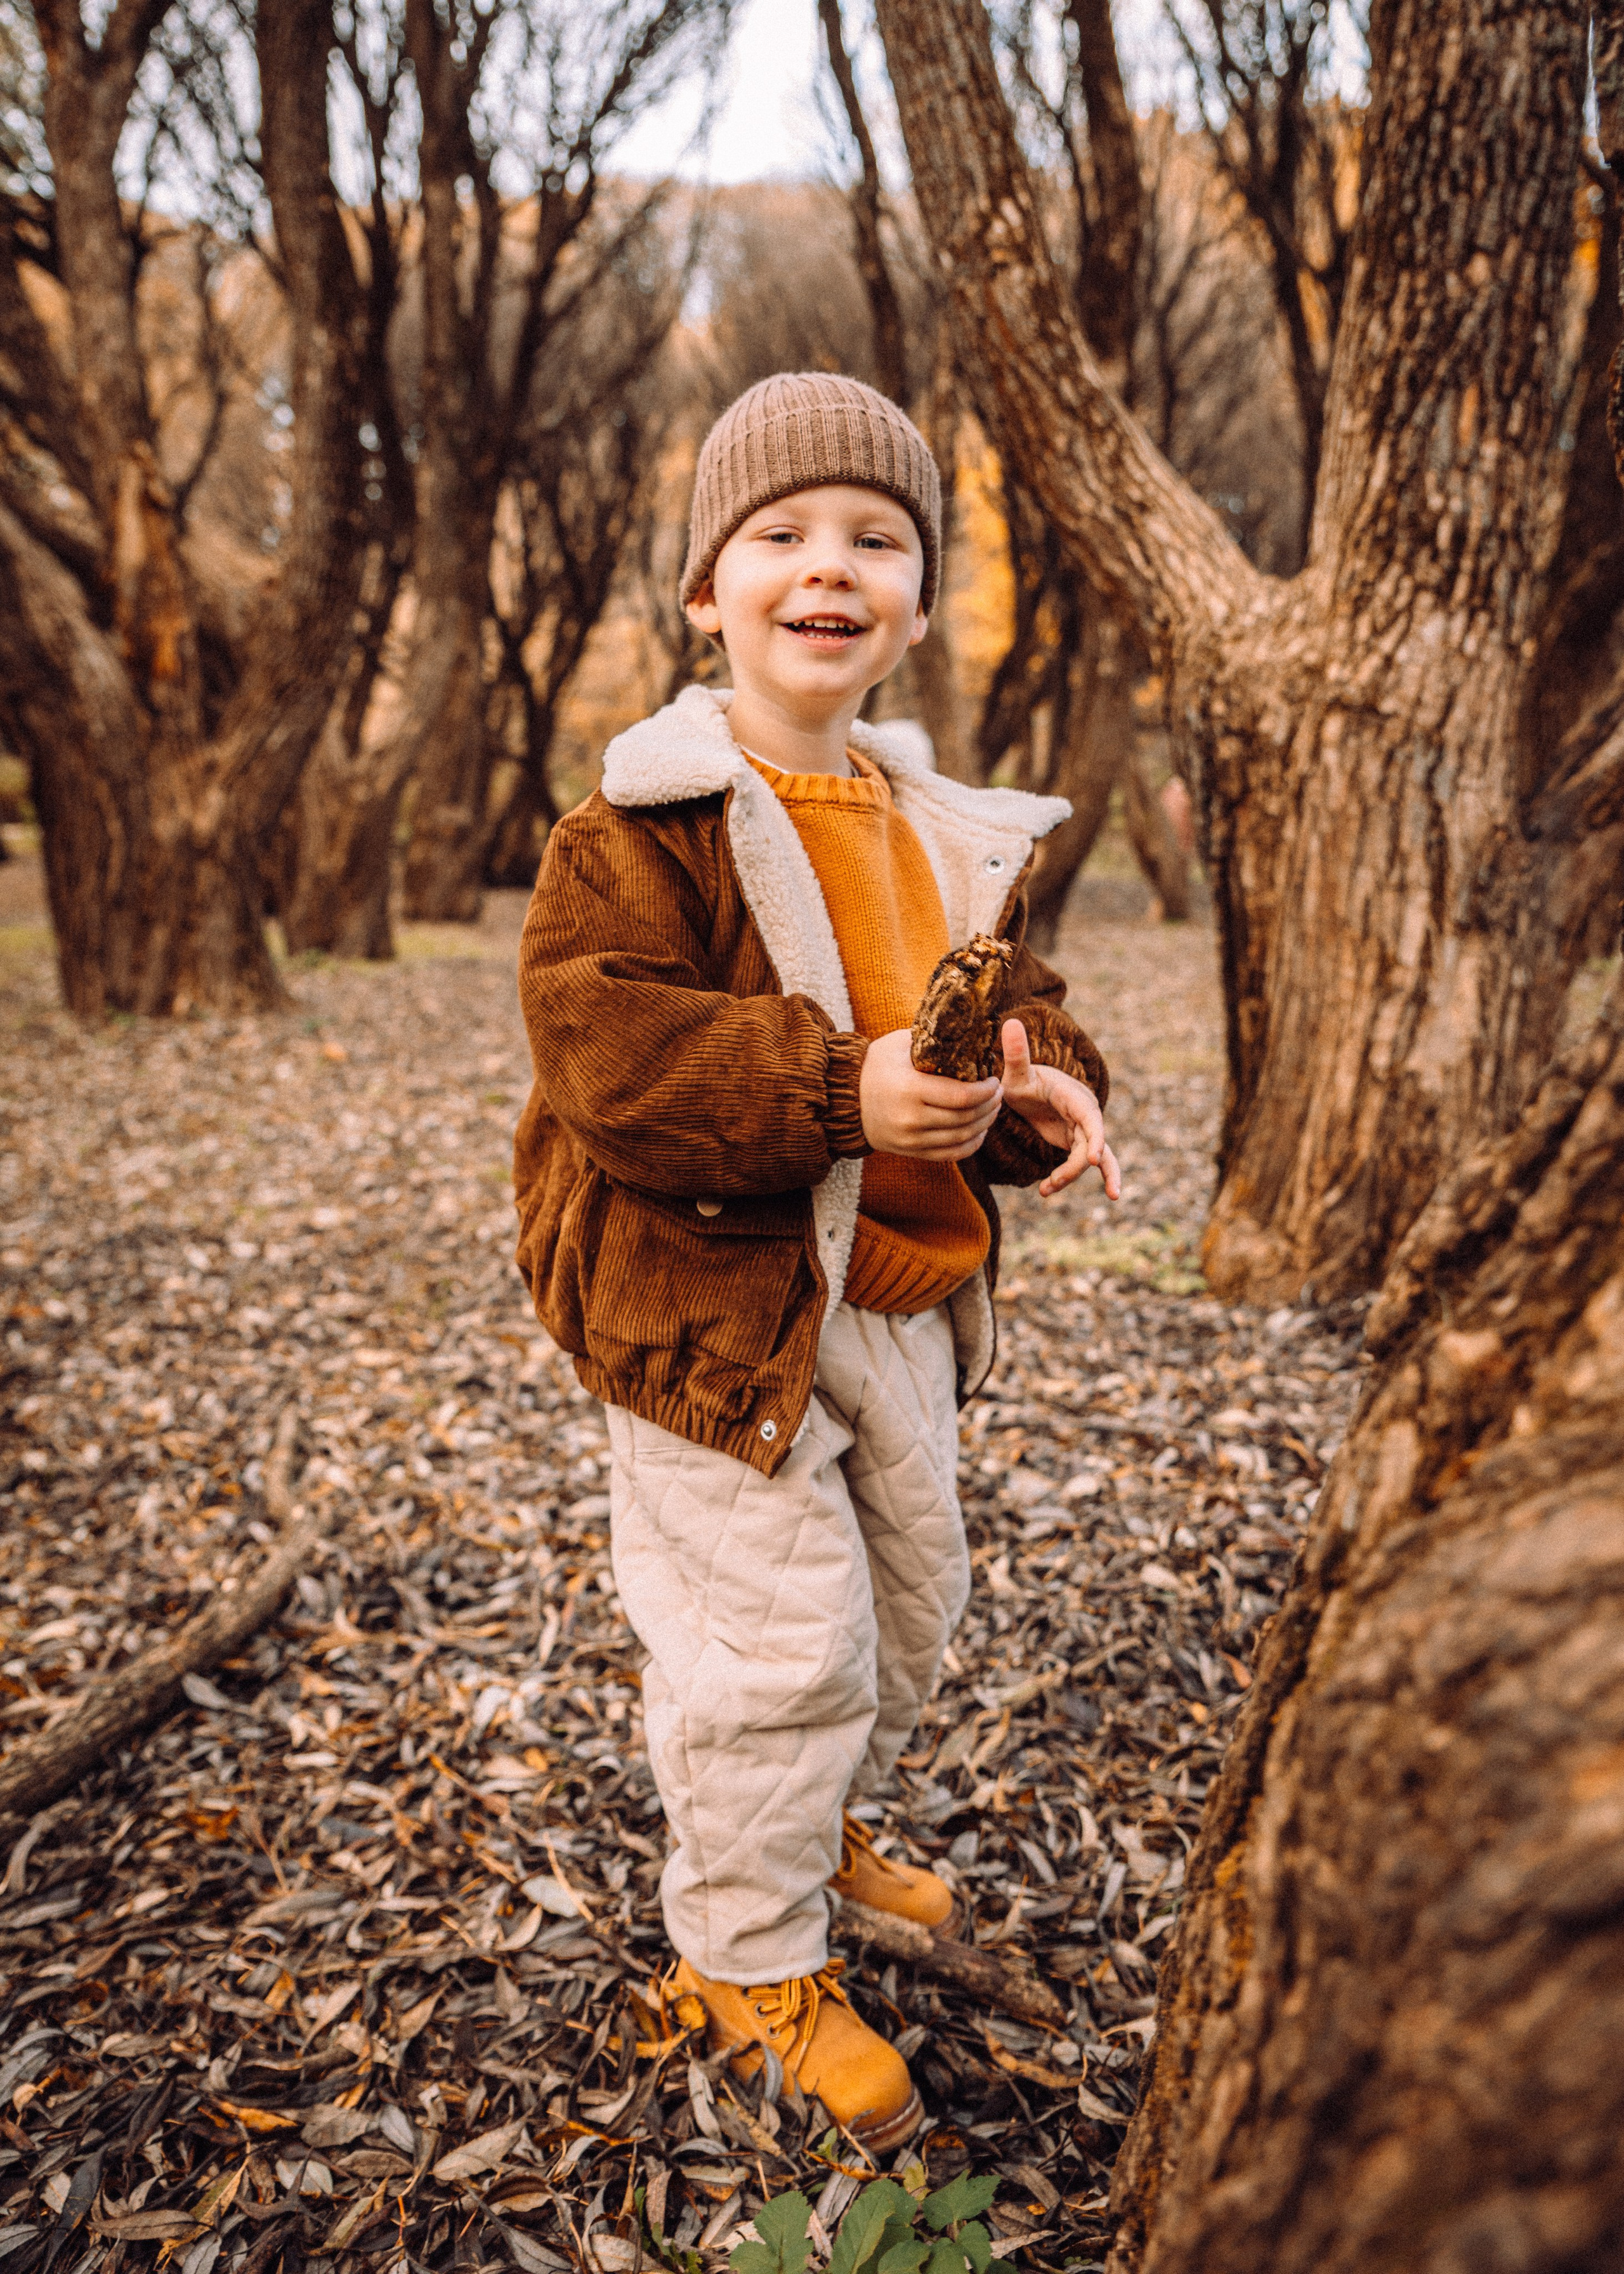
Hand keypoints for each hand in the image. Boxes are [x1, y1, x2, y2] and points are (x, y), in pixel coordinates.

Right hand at [859, 1027, 1002, 1159]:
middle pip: (966, 1118)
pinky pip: (950, 1155)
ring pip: (962, 1138)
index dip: (986, 1091)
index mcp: (910, 1089)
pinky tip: (980, 1131)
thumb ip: (932, 1040)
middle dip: (990, 1106)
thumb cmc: (875, 1065)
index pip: (961, 1097)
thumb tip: (967, 1031)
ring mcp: (910, 1139)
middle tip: (1000, 1093)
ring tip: (994, 1109)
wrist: (844, 1098)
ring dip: (985, 1124)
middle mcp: (911, 1118)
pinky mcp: (910, 1151)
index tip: (994, 1080)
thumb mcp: (899, 1044)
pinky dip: (971, 1145)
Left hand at [1000, 1018, 1121, 1200]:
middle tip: (1055, 1182)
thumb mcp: (1016, 1072)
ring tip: (1046, 1189)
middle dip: (1077, 1165)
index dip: (1095, 1137)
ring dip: (1070, 1175)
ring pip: (1091, 1157)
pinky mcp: (1080, 1142)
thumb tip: (1010, 1021)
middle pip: (1091, 1143)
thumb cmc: (1023, 1080)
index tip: (1094, 1158)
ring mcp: (1085, 1129)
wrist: (1028, 1089)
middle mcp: (1085, 1112)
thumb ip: (1016, 1053)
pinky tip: (1083, 1194)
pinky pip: (1092, 1162)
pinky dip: (1092, 1176)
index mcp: (1074, 1095)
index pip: (1090, 1117)